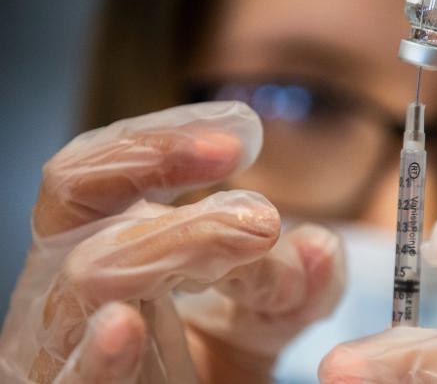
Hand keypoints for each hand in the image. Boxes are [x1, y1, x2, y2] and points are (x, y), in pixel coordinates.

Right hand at [0, 102, 344, 382]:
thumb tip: (320, 248)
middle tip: (264, 222)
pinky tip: (124, 326)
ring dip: (174, 245)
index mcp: (102, 246)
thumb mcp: (266, 317)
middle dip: (186, 200)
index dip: (158, 141)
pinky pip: (71, 381)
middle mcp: (66, 287)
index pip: (93, 170)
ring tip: (253, 241)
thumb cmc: (215, 368)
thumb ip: (298, 282)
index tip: (244, 136)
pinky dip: (97, 353)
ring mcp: (57, 347)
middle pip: (83, 204)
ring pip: (87, 274)